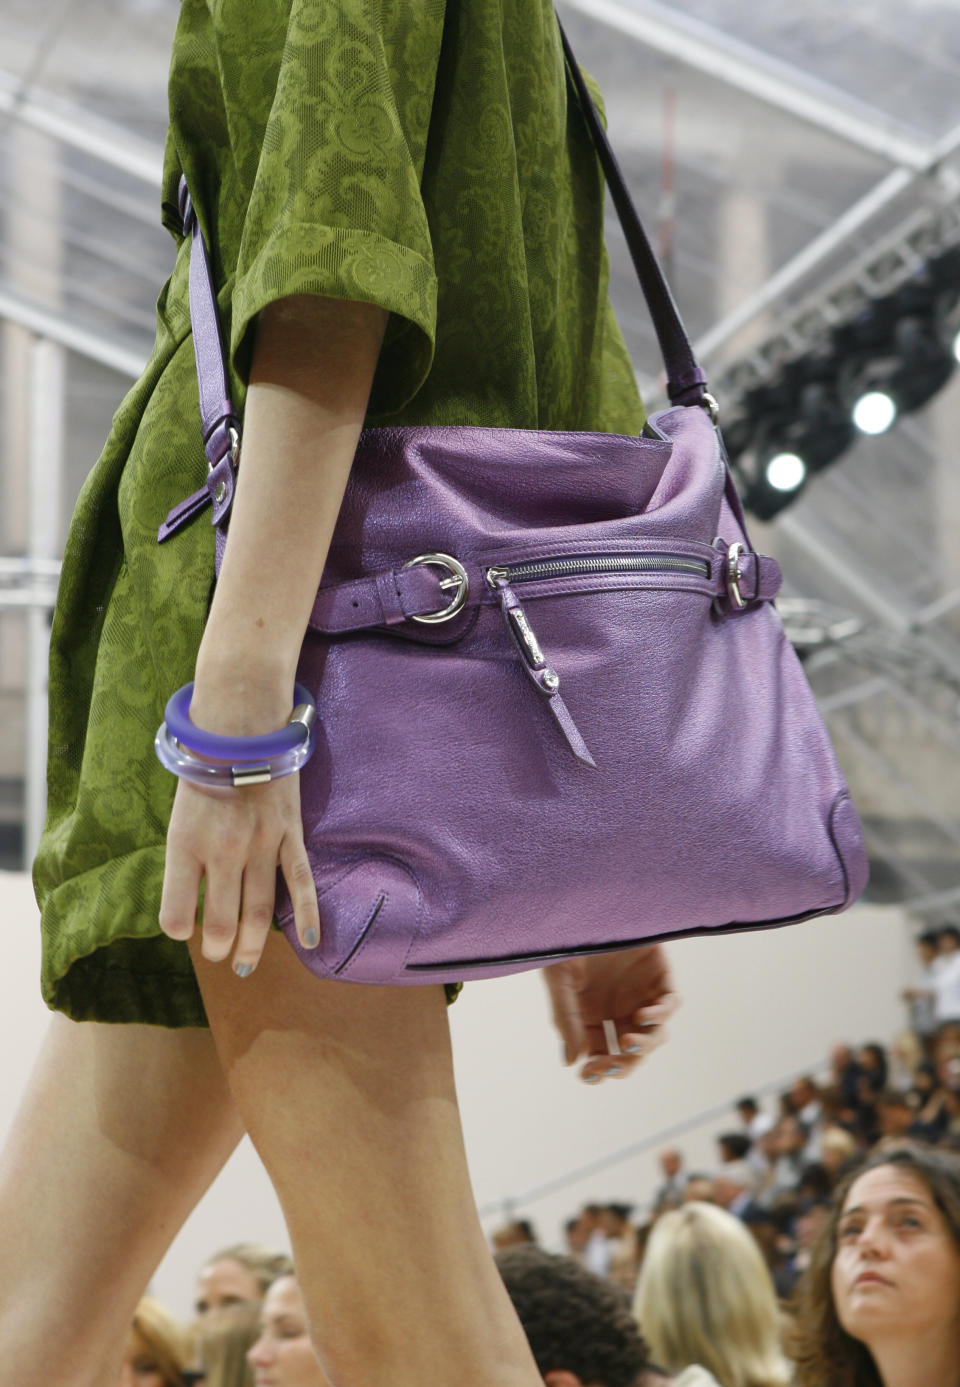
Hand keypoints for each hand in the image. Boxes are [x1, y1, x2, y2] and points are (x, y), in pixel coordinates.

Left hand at [158, 766, 319, 975]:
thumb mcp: (179, 816)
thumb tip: (193, 903)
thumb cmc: (204, 774)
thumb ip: (185, 859)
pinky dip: (306, 915)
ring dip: (250, 945)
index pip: (175, 911)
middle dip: (217, 946)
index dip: (178, 929)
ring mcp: (260, 844)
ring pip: (258, 911)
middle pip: (221, 920)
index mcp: (185, 844)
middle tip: (216, 955)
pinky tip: (309, 942)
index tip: (183, 930)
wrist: (241, 730)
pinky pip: (300, 883)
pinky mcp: (289, 835)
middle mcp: (222, 850)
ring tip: (243, 964)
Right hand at [542, 944, 679, 1082]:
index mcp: (591, 1015)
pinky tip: (642, 1016)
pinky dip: (660, 1015)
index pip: (599, 1054)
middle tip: (611, 1065)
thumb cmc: (566, 941)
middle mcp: (618, 1008)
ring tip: (627, 1043)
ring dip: (643, 1046)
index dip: (597, 1069)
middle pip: (629, 1051)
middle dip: (622, 1064)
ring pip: (654, 1034)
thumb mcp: (560, 982)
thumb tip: (571, 1062)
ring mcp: (641, 993)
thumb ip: (566, 1020)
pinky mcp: (660, 975)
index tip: (589, 1074)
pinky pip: (669, 1004)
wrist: (586, 903)